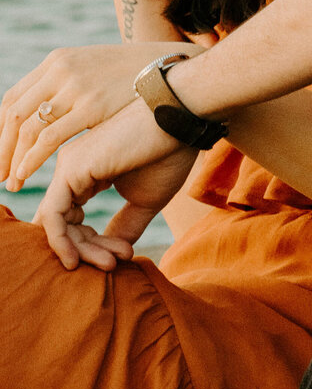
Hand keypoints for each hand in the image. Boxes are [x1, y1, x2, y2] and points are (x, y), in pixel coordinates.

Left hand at [0, 41, 202, 189]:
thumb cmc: (140, 80)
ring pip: (26, 126)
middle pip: (12, 112)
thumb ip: (72, 89)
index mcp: (58, 61)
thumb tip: (52, 113)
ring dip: (13, 159)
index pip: (13, 98)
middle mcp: (61, 69)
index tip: (1, 154)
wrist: (176, 72)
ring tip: (12, 183)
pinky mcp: (91, 105)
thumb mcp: (98, 73)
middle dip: (1, 148)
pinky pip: (48, 138)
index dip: (0, 131)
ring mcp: (75, 86)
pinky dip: (30, 160)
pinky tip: (24, 176)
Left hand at [34, 100, 196, 269]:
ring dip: (78, 251)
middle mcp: (71, 168)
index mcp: (86, 173)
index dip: (92, 245)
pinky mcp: (71, 169)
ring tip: (111, 262)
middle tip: (114, 264)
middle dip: (85, 251)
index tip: (125, 255)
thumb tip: (111, 256)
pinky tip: (77, 258)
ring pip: (55, 223)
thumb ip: (124, 226)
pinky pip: (53, 215)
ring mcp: (68, 166)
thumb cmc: (168, 154)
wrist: (182, 124)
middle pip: (62, 225)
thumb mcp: (144, 200)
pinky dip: (62, 241)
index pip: (73, 220)